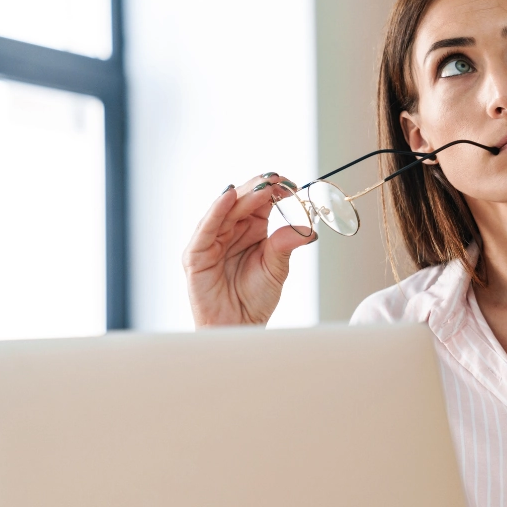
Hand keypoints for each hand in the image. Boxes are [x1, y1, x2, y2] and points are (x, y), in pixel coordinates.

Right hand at [182, 174, 315, 327]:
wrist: (238, 327)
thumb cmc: (254, 300)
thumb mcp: (276, 268)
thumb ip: (286, 244)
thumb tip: (309, 228)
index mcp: (253, 231)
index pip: (261, 203)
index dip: (274, 191)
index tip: (290, 182)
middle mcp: (231, 231)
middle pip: (243, 202)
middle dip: (259, 188)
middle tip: (277, 178)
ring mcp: (212, 240)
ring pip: (226, 210)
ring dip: (243, 195)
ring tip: (259, 184)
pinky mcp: (196, 253)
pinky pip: (206, 227)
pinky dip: (216, 210)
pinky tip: (229, 196)